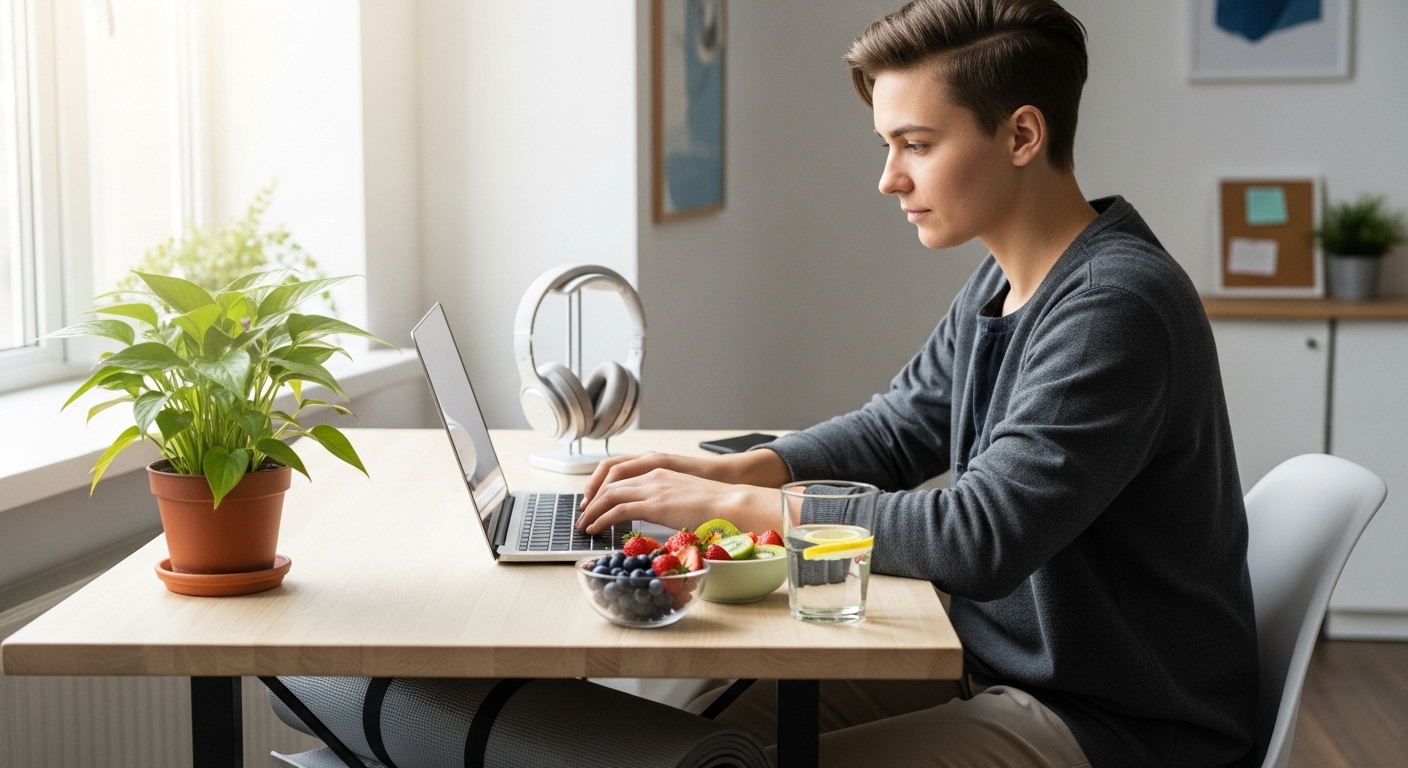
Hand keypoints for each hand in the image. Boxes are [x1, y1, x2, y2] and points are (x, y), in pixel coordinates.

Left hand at [581, 448, 790, 508]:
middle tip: (583, 515)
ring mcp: (652, 488)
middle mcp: (652, 475)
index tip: (594, 501)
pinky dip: (602, 519)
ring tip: (584, 525)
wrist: (731, 502)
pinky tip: (596, 529)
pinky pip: (618, 510)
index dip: (602, 487)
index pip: (621, 474)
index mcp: (660, 470)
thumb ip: (669, 501)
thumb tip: (663, 516)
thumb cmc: (716, 504)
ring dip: (593, 511)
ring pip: (609, 495)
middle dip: (592, 499)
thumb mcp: (686, 496)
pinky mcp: (654, 504)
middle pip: (610, 483)